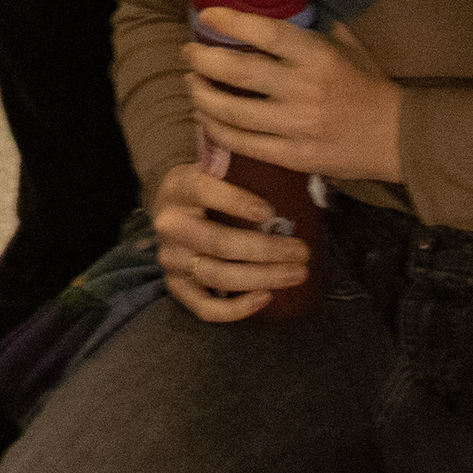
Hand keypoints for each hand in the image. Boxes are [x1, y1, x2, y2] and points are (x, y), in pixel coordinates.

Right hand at [148, 158, 304, 322]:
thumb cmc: (207, 188)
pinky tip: (267, 298)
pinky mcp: (176, 286)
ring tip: (296, 273)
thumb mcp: (213, 167)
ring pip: (217, 276)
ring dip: (262, 277)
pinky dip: (237, 308)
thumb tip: (280, 164)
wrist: (172, 209)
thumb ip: (236, 164)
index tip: (270, 211)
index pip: (204, 191)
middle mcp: (170, 225)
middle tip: (302, 251)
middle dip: (266, 249)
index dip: (237, 202)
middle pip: (219, 243)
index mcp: (178, 188)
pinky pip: (205, 308)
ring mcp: (171, 259)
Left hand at [185, 8, 403, 186]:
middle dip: (203, 60)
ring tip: (191, 84)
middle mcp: (304, 88)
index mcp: (318, 56)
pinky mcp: (294, 157)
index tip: (206, 15)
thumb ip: (315, 28)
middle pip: (238, 71)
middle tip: (189, 53)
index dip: (230, 22)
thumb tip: (283, 2)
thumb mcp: (348, 47)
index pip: (266, 32)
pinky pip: (244, 144)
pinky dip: (217, 130)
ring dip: (202, 96)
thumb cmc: (370, 86)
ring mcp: (297, 126)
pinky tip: (205, 118)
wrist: (398, 138)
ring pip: (233, 111)